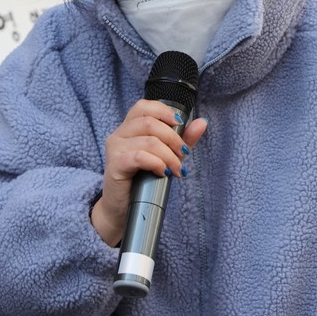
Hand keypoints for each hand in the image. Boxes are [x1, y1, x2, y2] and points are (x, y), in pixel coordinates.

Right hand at [90, 100, 206, 245]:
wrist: (122, 208)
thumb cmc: (142, 180)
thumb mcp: (166, 156)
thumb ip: (183, 139)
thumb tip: (202, 122)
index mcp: (129, 127)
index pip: (144, 106)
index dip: (164, 111)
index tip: (180, 124)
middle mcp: (119, 134)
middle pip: (149, 122)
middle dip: (173, 138)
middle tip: (183, 154)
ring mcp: (115, 148)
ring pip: (148, 141)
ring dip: (169, 155)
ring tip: (176, 169)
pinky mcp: (115, 164)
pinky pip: (139, 156)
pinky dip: (157, 163)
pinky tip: (162, 172)